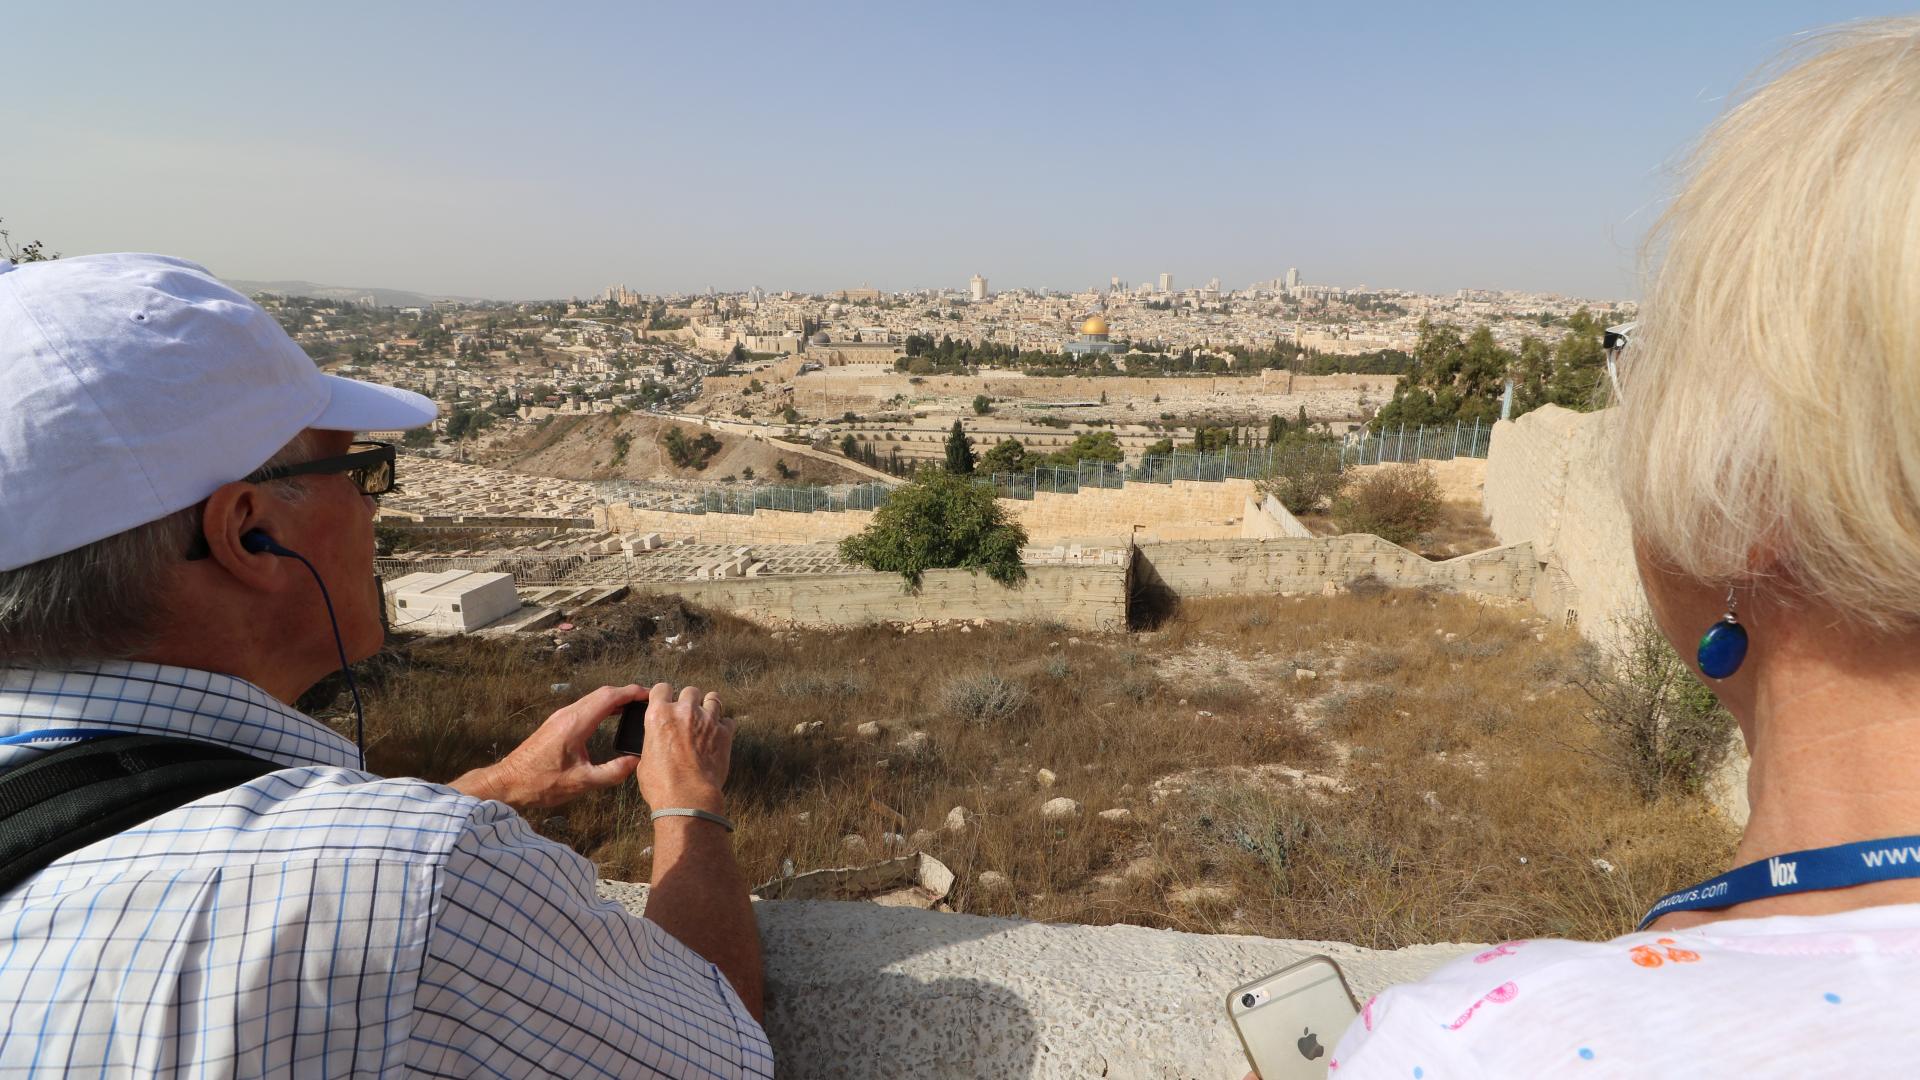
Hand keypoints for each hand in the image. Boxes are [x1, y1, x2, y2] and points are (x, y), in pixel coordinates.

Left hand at [450, 684, 642, 810]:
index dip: (632, 692)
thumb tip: (636, 762)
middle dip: (627, 693)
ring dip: (614, 699)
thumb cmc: (541, 783)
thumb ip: (612, 772)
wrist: (508, 783)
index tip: (650, 694)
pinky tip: (612, 717)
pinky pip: (585, 707)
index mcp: (576, 723)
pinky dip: (603, 706)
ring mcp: (560, 717)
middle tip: (647, 701)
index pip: (609, 697)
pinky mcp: (556, 723)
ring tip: (634, 707)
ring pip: (593, 699)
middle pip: (602, 693)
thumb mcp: (581, 782)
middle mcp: (568, 714)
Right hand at [636, 682, 733, 813]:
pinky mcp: (725, 733)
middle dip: (689, 700)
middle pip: (690, 691)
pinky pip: (728, 720)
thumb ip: (653, 742)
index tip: (667, 700)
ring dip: (709, 706)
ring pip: (713, 698)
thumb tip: (657, 744)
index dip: (664, 694)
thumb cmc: (662, 784)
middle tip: (688, 714)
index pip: (661, 688)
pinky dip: (724, 725)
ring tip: (706, 718)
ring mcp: (706, 720)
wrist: (687, 797)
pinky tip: (719, 734)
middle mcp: (684, 712)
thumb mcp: (645, 759)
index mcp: (659, 715)